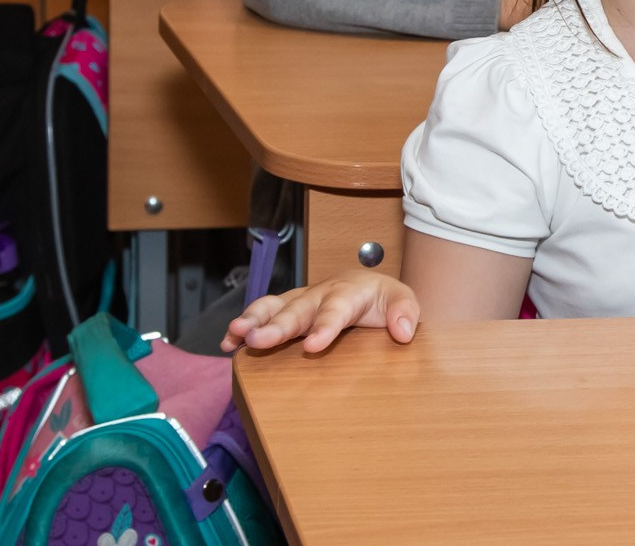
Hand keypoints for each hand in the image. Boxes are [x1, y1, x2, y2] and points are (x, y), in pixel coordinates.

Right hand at [220, 269, 420, 352]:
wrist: (367, 288)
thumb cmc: (383, 298)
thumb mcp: (403, 300)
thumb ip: (405, 312)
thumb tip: (403, 331)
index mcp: (349, 292)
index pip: (336, 310)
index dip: (324, 327)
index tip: (313, 345)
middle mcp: (319, 294)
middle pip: (296, 310)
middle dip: (276, 326)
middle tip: (257, 339)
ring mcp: (300, 302)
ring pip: (273, 308)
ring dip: (253, 321)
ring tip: (235, 336)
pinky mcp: (287, 310)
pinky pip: (263, 315)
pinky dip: (244, 328)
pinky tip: (228, 344)